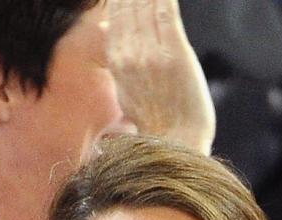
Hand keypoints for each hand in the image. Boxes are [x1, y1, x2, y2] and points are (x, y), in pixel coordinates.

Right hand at [108, 0, 214, 150]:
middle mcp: (130, 53)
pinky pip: (166, 13)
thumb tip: (105, 28)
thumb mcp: (126, 89)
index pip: (116, 14)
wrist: (176, 143)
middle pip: (130, 6)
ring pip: (146, 6)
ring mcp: (152, 53)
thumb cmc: (155, 120)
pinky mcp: (175, 54)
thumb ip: (116, 57)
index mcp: (117, 59)